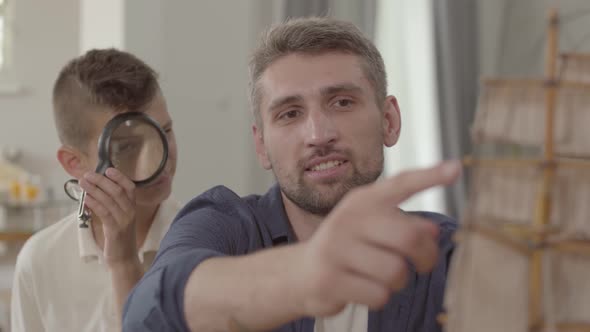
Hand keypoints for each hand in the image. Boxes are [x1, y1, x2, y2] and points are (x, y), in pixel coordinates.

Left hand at [79, 167, 137, 267]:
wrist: (124, 259)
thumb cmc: (118, 238)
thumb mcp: (119, 219)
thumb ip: (111, 205)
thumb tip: (94, 191)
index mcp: (132, 208)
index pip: (129, 187)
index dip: (120, 177)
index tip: (107, 170)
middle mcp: (130, 212)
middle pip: (117, 191)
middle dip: (101, 181)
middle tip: (87, 175)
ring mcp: (124, 221)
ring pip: (109, 200)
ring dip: (94, 189)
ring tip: (82, 183)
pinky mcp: (115, 230)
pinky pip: (104, 212)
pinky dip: (94, 203)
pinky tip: (86, 198)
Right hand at [295, 160, 460, 316]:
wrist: (303, 271)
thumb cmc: (349, 247)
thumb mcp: (371, 226)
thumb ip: (402, 224)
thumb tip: (432, 231)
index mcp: (363, 200)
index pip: (401, 183)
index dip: (430, 176)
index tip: (455, 169)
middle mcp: (348, 218)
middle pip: (409, 237)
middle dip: (426, 256)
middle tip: (423, 264)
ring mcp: (336, 249)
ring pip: (396, 272)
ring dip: (399, 281)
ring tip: (385, 277)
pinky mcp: (330, 279)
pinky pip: (379, 295)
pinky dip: (380, 297)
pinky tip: (366, 289)